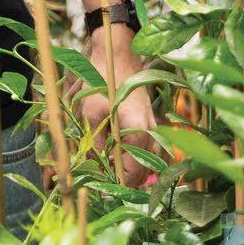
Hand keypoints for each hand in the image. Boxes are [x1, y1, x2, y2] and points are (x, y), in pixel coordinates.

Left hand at [77, 25, 156, 185]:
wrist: (117, 53)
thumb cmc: (103, 79)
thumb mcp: (91, 112)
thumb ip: (96, 143)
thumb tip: (96, 168)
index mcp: (139, 133)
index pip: (132, 173)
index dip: (116, 186)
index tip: (100, 192)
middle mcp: (152, 133)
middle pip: (143, 172)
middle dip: (123, 181)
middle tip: (102, 185)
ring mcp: (153, 127)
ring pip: (145, 161)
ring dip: (128, 170)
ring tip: (107, 172)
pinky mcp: (149, 122)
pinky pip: (145, 149)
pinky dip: (133, 157)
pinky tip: (117, 157)